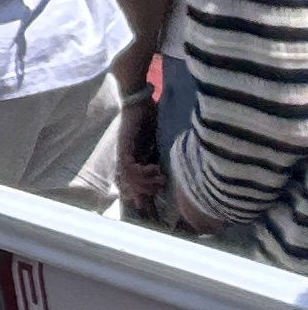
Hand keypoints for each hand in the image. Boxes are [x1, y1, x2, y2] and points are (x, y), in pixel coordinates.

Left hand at [120, 89, 164, 217]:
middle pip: (129, 186)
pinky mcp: (124, 146)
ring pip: (129, 179)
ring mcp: (124, 152)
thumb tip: (186, 171)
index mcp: (137, 159)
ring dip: (146, 184)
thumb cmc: (152, 119)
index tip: (152, 208)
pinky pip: (129, 166)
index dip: (142, 197)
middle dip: (143, 195)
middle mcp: (128, 158)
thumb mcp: (161, 142)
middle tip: (159, 193)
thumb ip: (166, 156)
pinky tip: (155, 169)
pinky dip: (142, 173)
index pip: (135, 184)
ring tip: (161, 180)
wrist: (139, 100)